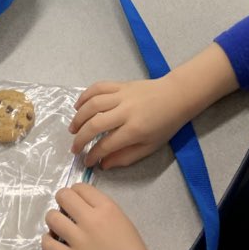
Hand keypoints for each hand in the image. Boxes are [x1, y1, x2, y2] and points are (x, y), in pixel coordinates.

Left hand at [43, 184, 163, 249]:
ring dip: (53, 219)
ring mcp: (79, 240)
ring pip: (52, 217)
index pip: (81, 187)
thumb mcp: (122, 220)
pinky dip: (47, 240)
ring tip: (58, 226)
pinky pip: (47, 244)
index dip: (75, 191)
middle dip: (62, 200)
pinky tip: (52, 241)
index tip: (75, 199)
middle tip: (64, 209)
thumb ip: (103, 209)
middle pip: (64, 196)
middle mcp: (91, 219)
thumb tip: (83, 205)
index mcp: (107, 208)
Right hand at [70, 78, 187, 168]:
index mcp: (134, 129)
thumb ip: (126, 157)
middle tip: (74, 148)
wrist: (176, 96)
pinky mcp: (121, 84)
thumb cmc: (165, 124)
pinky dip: (85, 95)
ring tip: (72, 129)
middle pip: (95, 124)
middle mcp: (126, 111)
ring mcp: (122, 95)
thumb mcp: (150, 147)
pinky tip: (78, 105)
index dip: (93, 155)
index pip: (106, 144)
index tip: (87, 161)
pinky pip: (99, 87)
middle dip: (80, 138)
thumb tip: (103, 164)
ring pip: (93, 104)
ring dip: (79, 117)